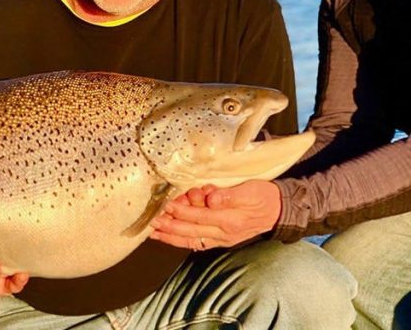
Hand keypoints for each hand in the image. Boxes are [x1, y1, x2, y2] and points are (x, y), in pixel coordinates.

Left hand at [149, 180, 281, 249]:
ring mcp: (222, 239)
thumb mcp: (250, 190)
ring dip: (171, 237)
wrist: (279, 211)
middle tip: (152, 221)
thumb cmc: (263, 196)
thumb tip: (212, 199)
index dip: (182, 211)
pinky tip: (168, 238)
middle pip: (191, 231)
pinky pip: (197, 243)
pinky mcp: (221, 240)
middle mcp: (224, 233)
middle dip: (170, 226)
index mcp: (231, 220)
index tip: (167, 205)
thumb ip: (229, 195)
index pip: (200, 216)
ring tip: (154, 233)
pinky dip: (181, 241)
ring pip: (191, 240)